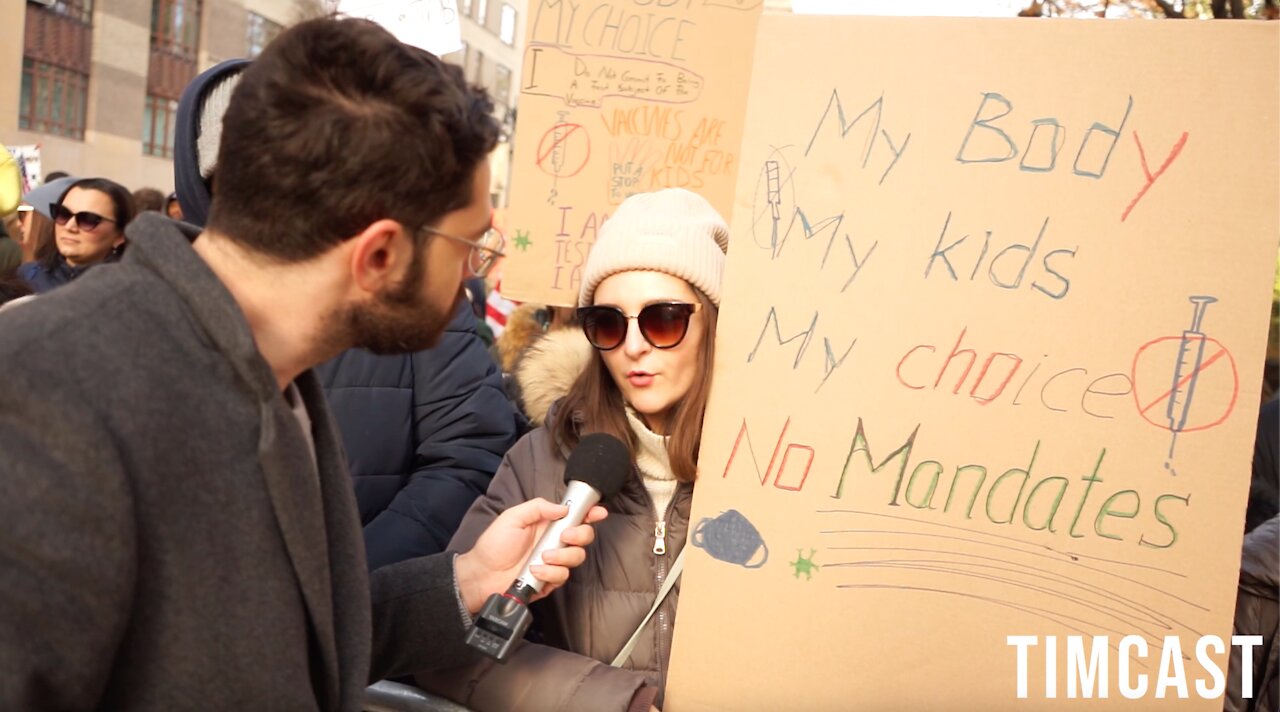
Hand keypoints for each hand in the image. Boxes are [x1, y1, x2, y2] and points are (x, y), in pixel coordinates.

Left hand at [455, 497, 607, 612]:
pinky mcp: (550, 579)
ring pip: (577, 557)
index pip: (574, 516)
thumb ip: (538, 508)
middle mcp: (554, 541)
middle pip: (584, 537)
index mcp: (547, 524)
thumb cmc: (493, 545)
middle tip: (564, 538)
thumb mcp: (513, 517)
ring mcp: (553, 561)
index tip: (598, 512)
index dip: (590, 513)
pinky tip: (535, 571)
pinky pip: (562, 576)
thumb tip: (563, 509)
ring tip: (542, 557)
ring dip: (562, 557)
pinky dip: (550, 573)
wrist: (481, 575)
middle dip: (580, 536)